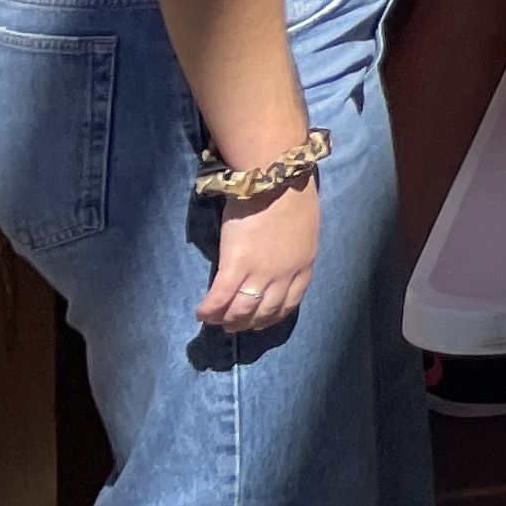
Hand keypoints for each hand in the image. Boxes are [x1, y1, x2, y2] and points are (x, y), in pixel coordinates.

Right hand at [197, 174, 320, 332]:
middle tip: (233, 325)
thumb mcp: (304, 231)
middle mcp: (283, 276)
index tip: (260, 322)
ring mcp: (260, 273)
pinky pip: (220, 298)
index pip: (289, 303)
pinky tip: (201, 313)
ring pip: (242, 310)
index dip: (272, 317)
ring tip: (216, 320)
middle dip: (247, 323)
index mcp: (304, 266)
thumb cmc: (292, 195)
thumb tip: (281, 258)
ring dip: (227, 320)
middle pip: (264, 312)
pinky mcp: (236, 266)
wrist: (277, 179)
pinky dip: (209, 310)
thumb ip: (295, 250)